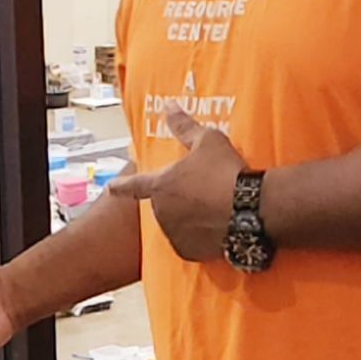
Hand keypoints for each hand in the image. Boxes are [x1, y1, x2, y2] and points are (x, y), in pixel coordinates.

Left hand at [112, 103, 247, 263]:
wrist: (249, 209)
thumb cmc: (225, 170)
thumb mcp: (207, 141)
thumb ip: (184, 127)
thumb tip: (169, 107)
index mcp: (160, 184)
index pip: (134, 184)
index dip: (121, 186)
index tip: (111, 189)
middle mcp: (162, 212)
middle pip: (164, 205)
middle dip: (178, 200)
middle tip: (203, 193)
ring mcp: (174, 234)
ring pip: (178, 225)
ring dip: (188, 219)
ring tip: (215, 210)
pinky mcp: (190, 252)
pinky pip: (191, 244)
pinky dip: (200, 238)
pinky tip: (217, 228)